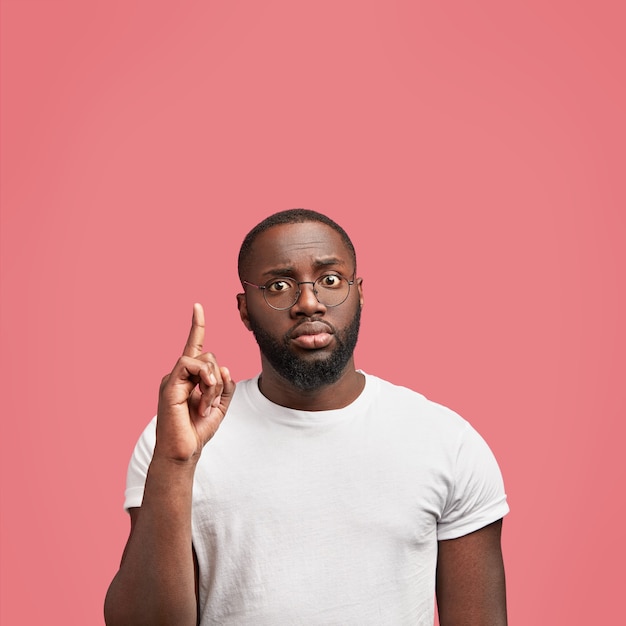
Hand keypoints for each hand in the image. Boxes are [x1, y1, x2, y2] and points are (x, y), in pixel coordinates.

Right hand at [154, 303, 234, 463]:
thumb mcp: (220, 405)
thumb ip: (225, 385)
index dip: (197, 326)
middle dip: (219, 378)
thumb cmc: (198, 430)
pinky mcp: (170, 384)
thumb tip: (225, 368)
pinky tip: (202, 402)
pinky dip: (205, 381)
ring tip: (206, 406)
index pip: (195, 346)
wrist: (183, 451)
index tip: (197, 307)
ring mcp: (173, 378)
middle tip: (212, 403)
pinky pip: (192, 364)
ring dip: (213, 384)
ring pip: (204, 358)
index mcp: (190, 378)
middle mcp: (179, 374)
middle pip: (209, 355)